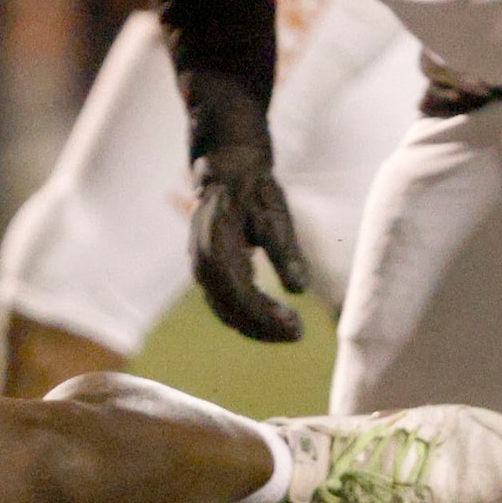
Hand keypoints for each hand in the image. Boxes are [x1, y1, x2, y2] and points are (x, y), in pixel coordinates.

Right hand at [190, 149, 308, 342]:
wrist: (229, 169)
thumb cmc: (254, 190)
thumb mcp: (275, 216)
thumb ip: (285, 252)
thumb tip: (299, 289)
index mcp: (215, 247)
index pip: (238, 295)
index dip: (266, 317)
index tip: (296, 327)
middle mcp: (202, 262)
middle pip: (229, 310)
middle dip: (263, 327)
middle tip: (298, 333)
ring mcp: (202, 268)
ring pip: (225, 310)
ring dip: (256, 325)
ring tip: (291, 328)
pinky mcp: (210, 271)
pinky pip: (224, 302)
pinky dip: (248, 314)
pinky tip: (276, 316)